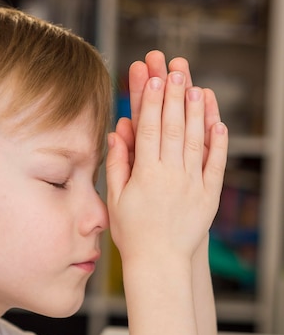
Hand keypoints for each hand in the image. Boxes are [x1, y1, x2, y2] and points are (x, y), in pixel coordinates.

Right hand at [106, 64, 227, 262]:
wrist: (158, 263)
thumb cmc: (132, 233)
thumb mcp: (116, 200)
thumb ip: (118, 164)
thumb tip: (116, 133)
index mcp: (146, 174)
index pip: (150, 130)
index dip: (152, 102)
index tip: (153, 80)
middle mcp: (171, 175)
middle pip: (174, 128)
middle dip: (174, 97)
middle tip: (176, 71)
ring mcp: (193, 184)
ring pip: (197, 140)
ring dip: (197, 112)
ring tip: (196, 87)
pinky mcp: (209, 196)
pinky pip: (216, 164)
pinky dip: (218, 142)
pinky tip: (218, 122)